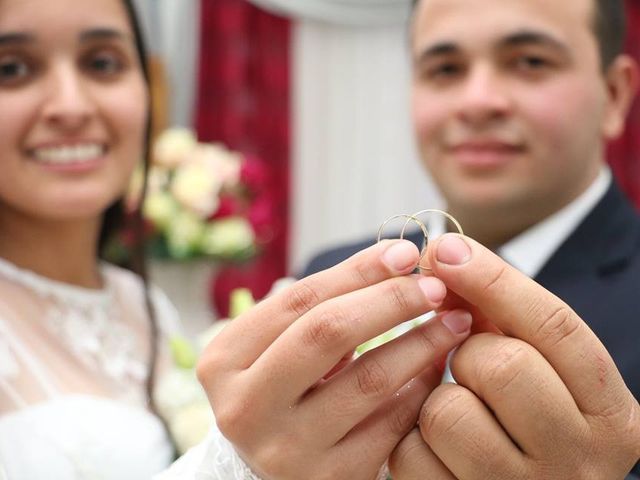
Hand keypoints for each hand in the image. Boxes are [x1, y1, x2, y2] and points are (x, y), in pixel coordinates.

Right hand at [197, 240, 472, 479]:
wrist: (266, 473)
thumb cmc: (281, 391)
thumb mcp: (278, 348)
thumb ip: (320, 308)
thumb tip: (397, 260)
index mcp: (224, 360)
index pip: (299, 299)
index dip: (358, 270)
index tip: (405, 252)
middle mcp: (245, 407)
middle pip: (327, 331)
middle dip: (391, 300)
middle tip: (435, 286)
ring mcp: (284, 449)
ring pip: (368, 380)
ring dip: (421, 343)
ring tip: (453, 322)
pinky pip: (390, 425)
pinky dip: (420, 390)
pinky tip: (437, 370)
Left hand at [389, 234, 639, 478]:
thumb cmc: (528, 422)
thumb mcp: (542, 370)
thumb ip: (505, 317)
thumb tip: (443, 257)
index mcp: (612, 416)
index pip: (556, 328)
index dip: (494, 280)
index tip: (445, 250)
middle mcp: (578, 461)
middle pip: (501, 365)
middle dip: (469, 352)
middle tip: (470, 367)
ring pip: (448, 411)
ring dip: (436, 400)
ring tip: (459, 413)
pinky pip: (411, 452)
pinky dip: (410, 440)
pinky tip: (437, 447)